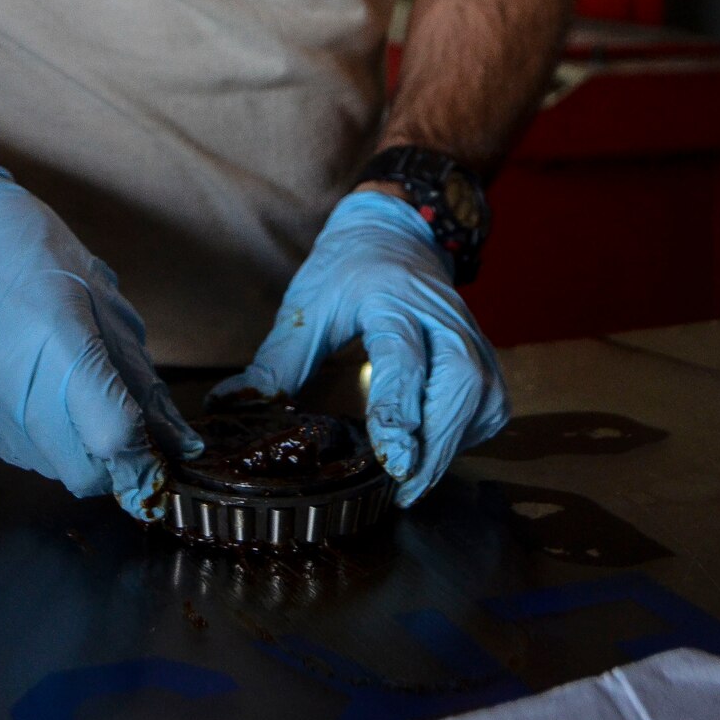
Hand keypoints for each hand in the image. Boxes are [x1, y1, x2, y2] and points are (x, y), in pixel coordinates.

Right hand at [0, 164, 201, 520]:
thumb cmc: (37, 253)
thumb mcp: (104, 300)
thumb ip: (141, 380)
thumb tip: (181, 447)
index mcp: (55, 334)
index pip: (110, 436)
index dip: (142, 454)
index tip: (154, 452)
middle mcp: (4, 374)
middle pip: (79, 471)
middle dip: (109, 463)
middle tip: (115, 427)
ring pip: (43, 467)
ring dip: (68, 448)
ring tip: (62, 391)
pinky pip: (5, 450)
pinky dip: (30, 437)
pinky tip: (24, 388)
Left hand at [208, 189, 508, 505]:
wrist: (393, 233)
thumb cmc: (346, 270)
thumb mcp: (306, 307)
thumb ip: (275, 362)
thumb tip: (230, 406)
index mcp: (391, 296)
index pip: (403, 355)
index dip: (398, 407)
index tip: (392, 456)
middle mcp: (441, 314)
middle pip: (459, 381)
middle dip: (437, 440)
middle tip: (403, 486)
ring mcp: (471, 333)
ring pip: (482, 397)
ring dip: (451, 445)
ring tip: (412, 482)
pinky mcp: (486, 356)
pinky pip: (488, 406)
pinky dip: (465, 436)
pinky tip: (435, 451)